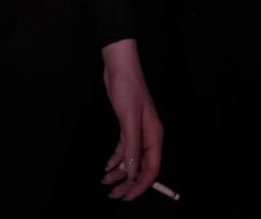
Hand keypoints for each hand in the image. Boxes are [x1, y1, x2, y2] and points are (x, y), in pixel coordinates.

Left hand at [100, 40, 162, 200]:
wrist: (120, 66)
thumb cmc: (128, 89)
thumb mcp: (129, 119)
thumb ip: (131, 147)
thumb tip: (132, 172)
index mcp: (154, 136)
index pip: (152, 168)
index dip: (141, 185)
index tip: (127, 195)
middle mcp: (148, 136)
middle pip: (141, 166)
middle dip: (128, 181)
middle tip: (113, 193)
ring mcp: (137, 131)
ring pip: (131, 159)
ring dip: (120, 172)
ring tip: (106, 181)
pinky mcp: (127, 125)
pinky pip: (124, 148)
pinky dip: (116, 159)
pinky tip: (107, 166)